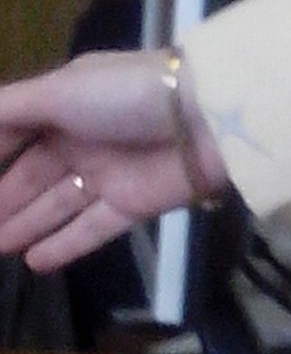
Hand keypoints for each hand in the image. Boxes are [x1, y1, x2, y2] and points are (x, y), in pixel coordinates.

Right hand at [0, 52, 229, 270]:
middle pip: (32, 175)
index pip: (14, 133)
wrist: (206, 118)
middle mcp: (82, 139)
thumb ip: (7, 110)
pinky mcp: (134, 205)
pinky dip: (64, 245)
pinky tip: (33, 262)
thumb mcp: (57, 91)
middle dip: (3, 199)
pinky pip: (91, 229)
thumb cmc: (125, 95)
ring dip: (25, 226)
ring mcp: (108, 174)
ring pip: (57, 205)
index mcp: (63, 104)